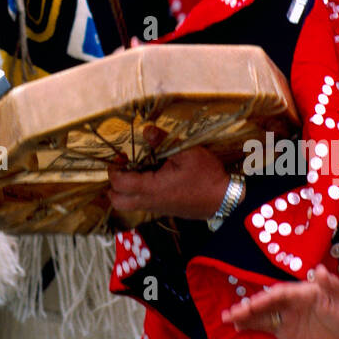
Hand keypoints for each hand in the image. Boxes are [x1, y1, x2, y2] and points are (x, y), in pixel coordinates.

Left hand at [108, 131, 229, 219]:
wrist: (224, 199)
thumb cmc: (206, 176)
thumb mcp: (187, 152)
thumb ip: (164, 140)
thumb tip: (147, 129)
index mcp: (152, 188)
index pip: (119, 184)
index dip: (114, 169)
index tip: (122, 155)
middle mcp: (151, 201)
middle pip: (118, 202)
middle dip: (113, 184)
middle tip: (124, 166)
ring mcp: (157, 208)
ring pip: (129, 205)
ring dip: (125, 189)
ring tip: (137, 169)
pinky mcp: (164, 209)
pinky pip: (142, 203)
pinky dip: (137, 192)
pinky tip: (152, 175)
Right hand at [223, 264, 338, 338]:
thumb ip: (333, 285)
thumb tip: (321, 271)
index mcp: (301, 292)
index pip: (279, 295)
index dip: (264, 299)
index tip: (251, 305)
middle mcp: (289, 303)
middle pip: (265, 304)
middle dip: (247, 308)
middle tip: (229, 314)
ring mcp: (286, 316)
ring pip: (262, 315)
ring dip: (244, 317)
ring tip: (226, 319)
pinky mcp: (287, 330)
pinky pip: (267, 327)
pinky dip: (252, 327)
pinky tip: (238, 328)